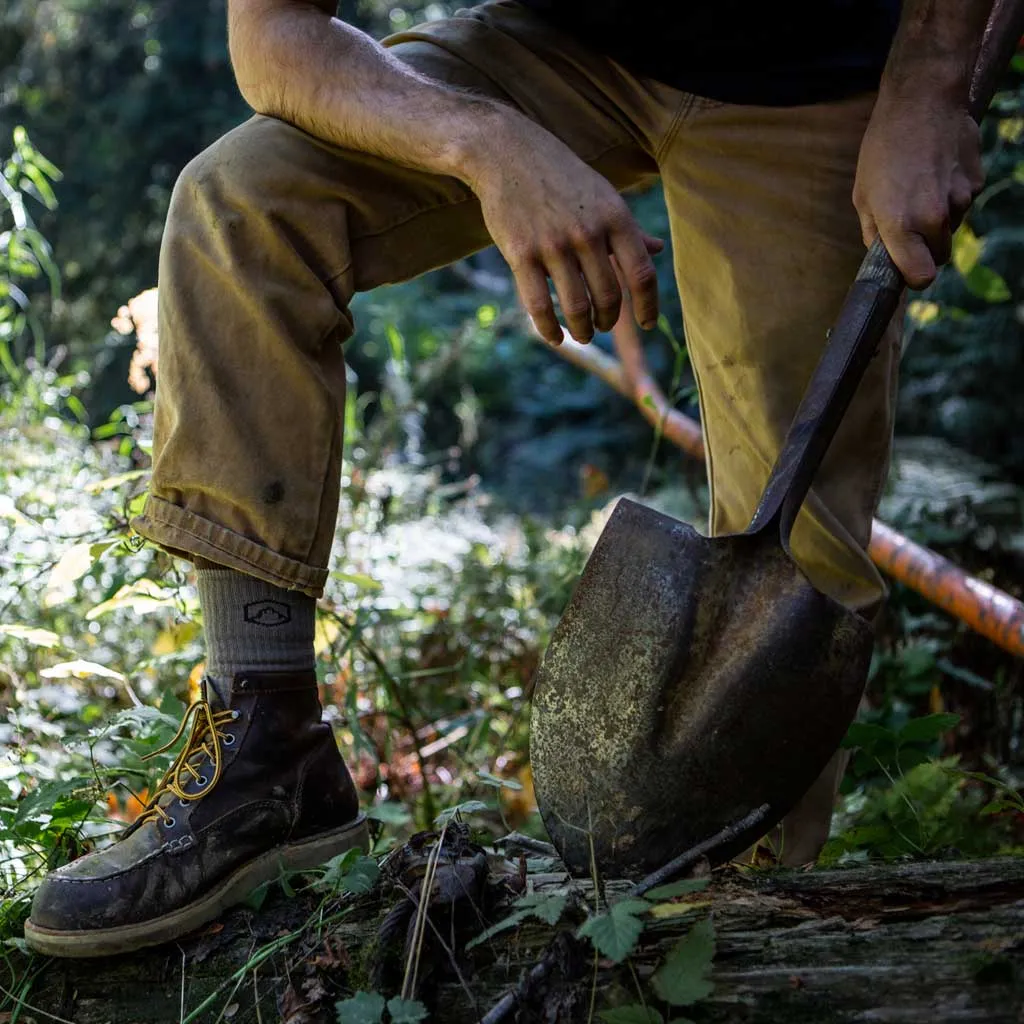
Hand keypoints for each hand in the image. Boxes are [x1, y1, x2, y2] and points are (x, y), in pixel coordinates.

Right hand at [465, 121, 662, 343]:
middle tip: (602, 326)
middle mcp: (588, 232)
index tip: (647, 324)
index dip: (648, 306)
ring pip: (576, 306)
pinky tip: (556, 336)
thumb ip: (628, 228)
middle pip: (609, 296)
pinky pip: (539, 305)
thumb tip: (658, 249)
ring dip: (582, 329)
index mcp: (615, 216)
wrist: (506, 151)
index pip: (642, 273)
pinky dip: (550, 329)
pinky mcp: (522, 254)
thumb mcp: (601, 195)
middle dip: (608, 320)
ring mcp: (554, 244)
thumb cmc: (559, 175)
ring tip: (582, 333)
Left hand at [853, 92, 983, 289]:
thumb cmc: (883, 149)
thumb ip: (873, 233)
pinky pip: (964, 204)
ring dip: (939, 219)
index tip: (908, 269)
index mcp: (901, 225)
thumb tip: (882, 256)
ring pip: (952, 229)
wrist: (922, 101)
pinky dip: (952, 195)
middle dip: (925, 247)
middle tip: (910, 222)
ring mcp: (960, 200)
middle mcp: (934, 217)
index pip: (921, 277)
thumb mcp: (863, 195)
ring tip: (921, 187)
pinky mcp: (977, 183)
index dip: (914, 278)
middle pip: (939, 256)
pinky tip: (937, 172)